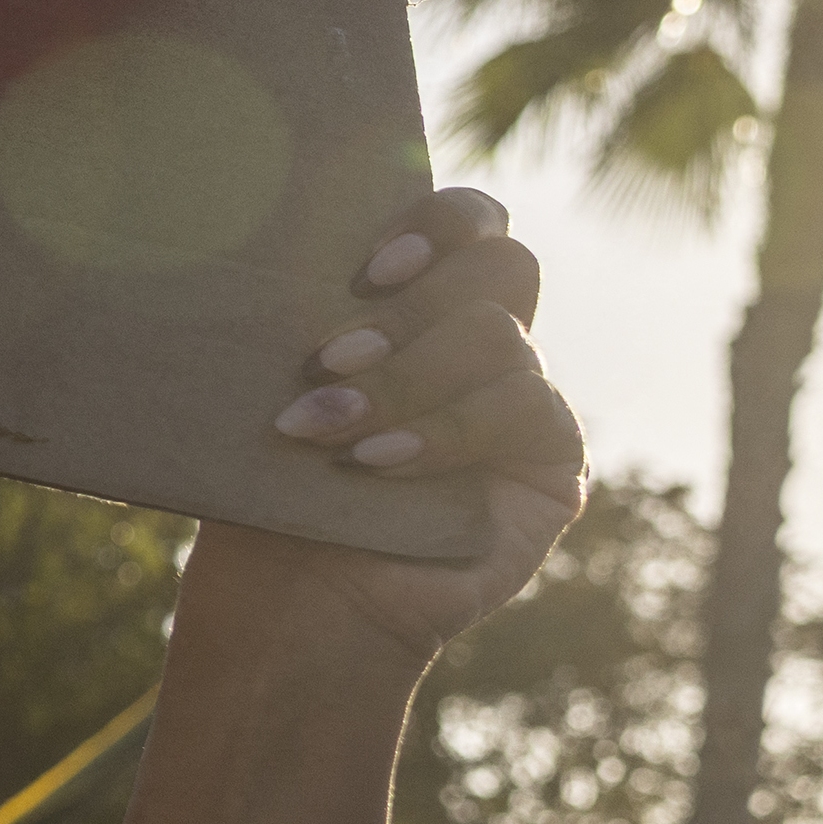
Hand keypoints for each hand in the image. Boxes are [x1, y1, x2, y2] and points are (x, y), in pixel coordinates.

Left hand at [216, 187, 587, 665]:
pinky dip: (441, 432)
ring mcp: (527, 399)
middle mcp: (487, 342)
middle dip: (408, 305)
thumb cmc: (270, 486)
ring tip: (323, 428)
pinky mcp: (554, 463)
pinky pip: (524, 407)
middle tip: (325, 359)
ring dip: (402, 379)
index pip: (470, 221)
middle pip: (502, 262)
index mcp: (425, 304)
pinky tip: (374, 465)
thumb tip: (268, 233)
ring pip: (499, 334)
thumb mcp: (272, 387)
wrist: (290, 602)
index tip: (365, 266)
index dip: (438, 220)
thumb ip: (300, 312)